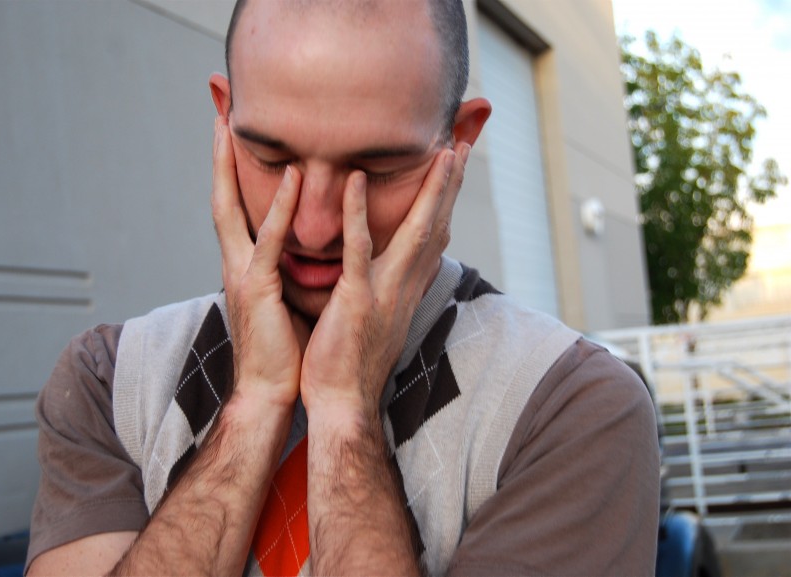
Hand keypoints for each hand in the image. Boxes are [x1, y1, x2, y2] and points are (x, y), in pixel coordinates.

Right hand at [211, 116, 306, 406]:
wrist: (272, 392)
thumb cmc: (285, 349)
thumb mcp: (286, 298)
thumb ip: (289, 269)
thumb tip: (308, 249)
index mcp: (246, 265)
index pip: (235, 209)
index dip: (230, 172)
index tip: (232, 135)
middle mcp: (236, 263)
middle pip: (220, 198)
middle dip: (217, 157)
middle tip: (218, 114)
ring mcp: (242, 275)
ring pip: (231, 210)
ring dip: (230, 167)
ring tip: (232, 126)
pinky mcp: (258, 289)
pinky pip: (268, 241)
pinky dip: (278, 208)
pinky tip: (291, 177)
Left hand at [300, 143, 470, 421]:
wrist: (342, 404)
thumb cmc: (351, 362)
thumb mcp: (378, 319)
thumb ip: (389, 289)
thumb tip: (398, 273)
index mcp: (408, 290)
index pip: (435, 237)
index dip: (447, 202)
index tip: (455, 169)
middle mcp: (406, 287)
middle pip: (438, 227)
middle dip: (452, 186)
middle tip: (463, 146)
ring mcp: (385, 292)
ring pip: (415, 232)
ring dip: (432, 191)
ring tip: (442, 152)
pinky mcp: (356, 300)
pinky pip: (358, 250)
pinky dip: (358, 213)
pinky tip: (356, 180)